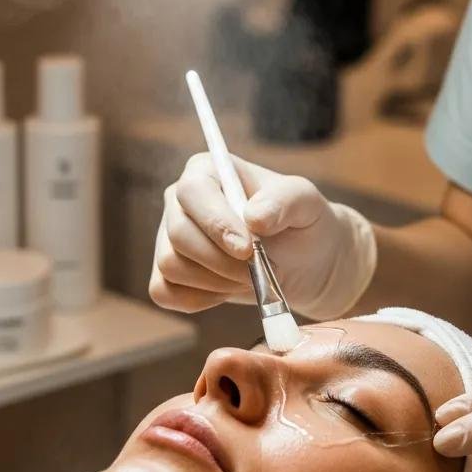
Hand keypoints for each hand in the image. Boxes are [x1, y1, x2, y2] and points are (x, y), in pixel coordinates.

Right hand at [149, 153, 376, 319]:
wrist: (304, 260)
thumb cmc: (301, 221)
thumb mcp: (305, 202)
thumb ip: (283, 201)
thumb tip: (253, 217)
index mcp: (206, 171)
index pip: (193, 192)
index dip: (216, 222)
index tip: (247, 248)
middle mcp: (180, 202)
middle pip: (179, 234)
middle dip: (221, 261)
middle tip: (256, 271)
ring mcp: (168, 238)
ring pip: (171, 265)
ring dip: (216, 281)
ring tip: (250, 277)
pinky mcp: (167, 273)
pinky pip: (166, 293)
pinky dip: (200, 300)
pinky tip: (229, 291)